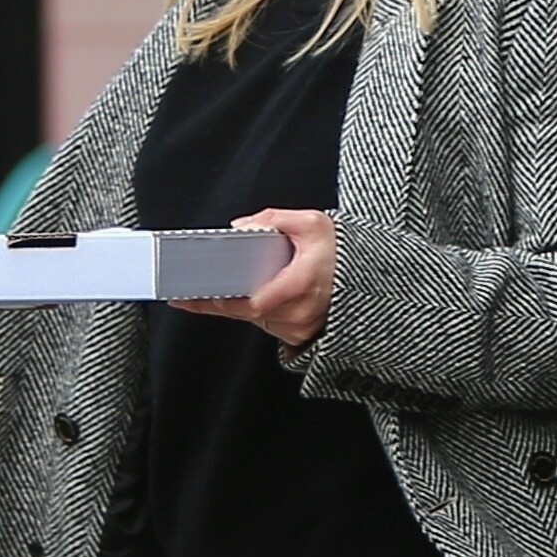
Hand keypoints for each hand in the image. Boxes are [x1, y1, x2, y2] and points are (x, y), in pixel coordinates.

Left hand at [170, 208, 334, 347]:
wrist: (371, 280)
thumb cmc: (342, 253)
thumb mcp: (313, 224)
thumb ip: (275, 220)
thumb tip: (242, 227)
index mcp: (302, 284)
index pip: (253, 302)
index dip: (224, 300)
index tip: (199, 294)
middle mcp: (300, 312)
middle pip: (246, 313)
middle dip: (217, 301)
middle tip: (185, 294)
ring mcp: (299, 328)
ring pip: (253, 320)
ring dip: (233, 305)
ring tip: (205, 290)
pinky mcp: (298, 335)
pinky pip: (265, 323)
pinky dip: (251, 309)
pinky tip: (238, 295)